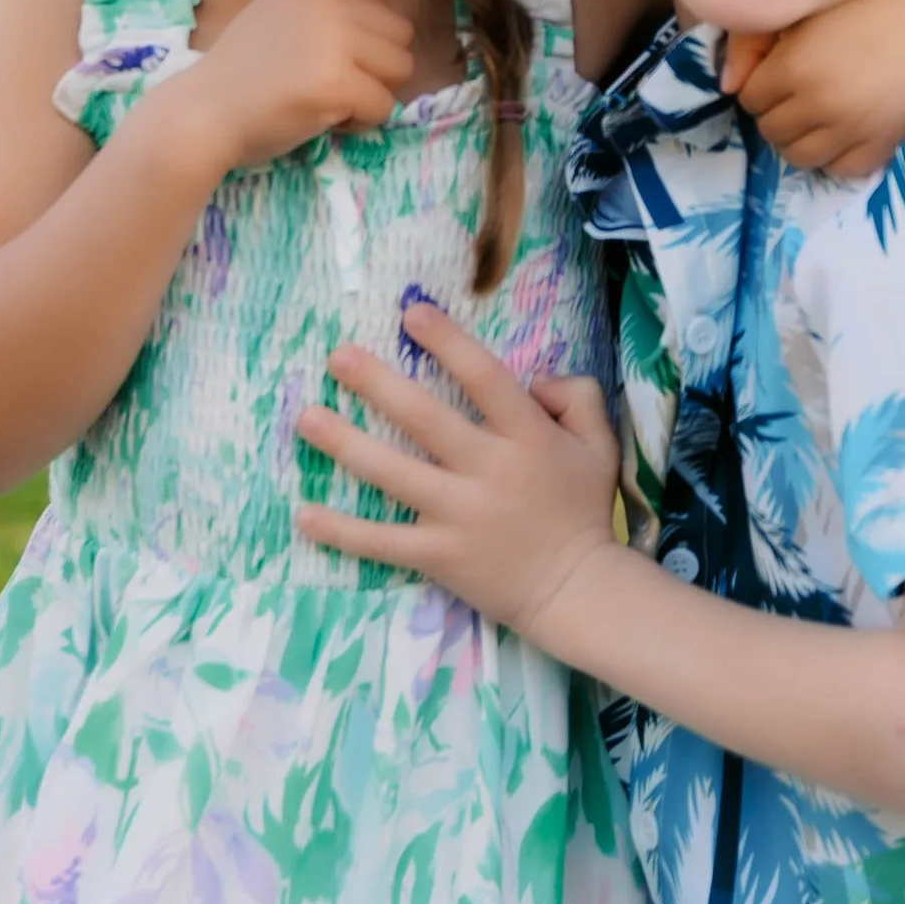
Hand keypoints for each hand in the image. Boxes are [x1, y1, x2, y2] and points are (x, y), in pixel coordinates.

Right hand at [187, 0, 414, 170]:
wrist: (201, 113)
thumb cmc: (240, 75)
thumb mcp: (283, 18)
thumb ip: (329, 16)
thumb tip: (388, 38)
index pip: (380, 12)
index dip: (360, 48)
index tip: (319, 64)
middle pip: (400, 37)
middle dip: (375, 68)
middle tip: (330, 87)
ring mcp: (333, 38)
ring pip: (401, 69)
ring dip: (371, 93)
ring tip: (328, 101)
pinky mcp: (338, 81)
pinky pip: (384, 106)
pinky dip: (360, 122)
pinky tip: (323, 119)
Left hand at [294, 300, 621, 645]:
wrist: (578, 590)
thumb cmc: (584, 510)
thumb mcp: (600, 444)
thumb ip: (577, 396)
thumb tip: (535, 377)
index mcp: (529, 437)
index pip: (484, 378)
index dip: (448, 343)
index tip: (410, 312)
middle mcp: (489, 471)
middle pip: (425, 419)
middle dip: (377, 383)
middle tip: (337, 355)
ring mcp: (460, 516)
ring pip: (393, 474)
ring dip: (345, 445)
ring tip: (306, 418)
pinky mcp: (439, 557)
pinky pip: (382, 542)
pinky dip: (342, 531)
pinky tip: (304, 514)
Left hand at [720, 16, 904, 176]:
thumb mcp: (801, 7)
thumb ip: (752, 42)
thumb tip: (727, 88)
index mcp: (793, 68)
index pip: (750, 99)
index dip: (760, 83)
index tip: (776, 69)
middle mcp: (820, 106)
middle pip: (771, 131)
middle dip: (775, 111)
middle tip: (795, 90)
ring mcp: (854, 130)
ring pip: (800, 157)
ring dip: (799, 137)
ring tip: (814, 113)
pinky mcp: (884, 143)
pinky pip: (842, 170)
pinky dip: (835, 155)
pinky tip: (841, 130)